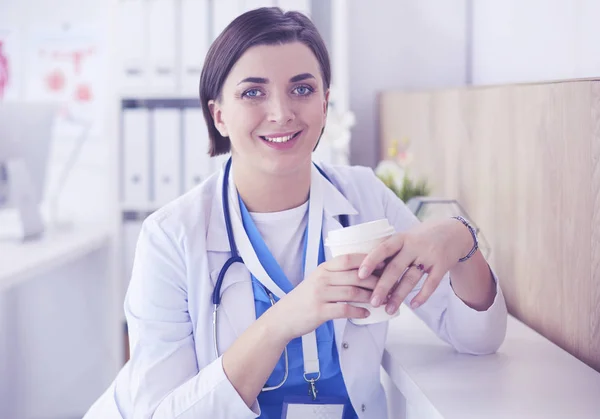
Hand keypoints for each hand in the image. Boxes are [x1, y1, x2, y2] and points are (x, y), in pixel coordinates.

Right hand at [268, 254, 380, 340]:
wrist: (283, 318)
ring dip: (370, 297)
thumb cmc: (303, 300)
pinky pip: (344, 310)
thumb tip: (362, 275)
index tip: (382, 263)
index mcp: (323, 269)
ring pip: (352, 292)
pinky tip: (366, 313)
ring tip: (381, 300)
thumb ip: (335, 276)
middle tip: (389, 286)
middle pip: (354, 275)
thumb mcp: (317, 281)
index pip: (348, 258)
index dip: (367, 260)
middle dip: (375, 281)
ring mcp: (320, 295)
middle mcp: (321, 279)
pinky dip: (358, 312)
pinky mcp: (320, 311)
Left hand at [358, 218, 473, 313]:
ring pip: (411, 279)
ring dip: (399, 296)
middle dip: (382, 287)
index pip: (383, 249)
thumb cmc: (422, 237)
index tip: (359, 275)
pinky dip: (422, 296)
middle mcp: (415, 245)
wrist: (455, 232)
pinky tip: (413, 306)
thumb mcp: (406, 236)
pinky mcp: (442, 265)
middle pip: (395, 268)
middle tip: (373, 302)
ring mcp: (429, 256)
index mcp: (402, 237)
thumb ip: (390, 250)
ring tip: (388, 310)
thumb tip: (364, 267)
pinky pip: (431, 284)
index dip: (371, 261)